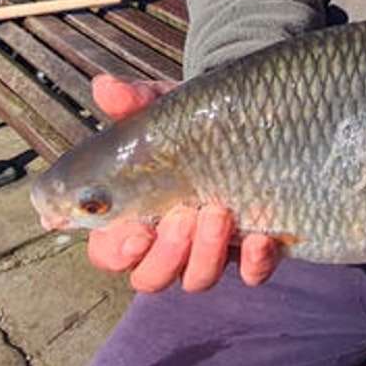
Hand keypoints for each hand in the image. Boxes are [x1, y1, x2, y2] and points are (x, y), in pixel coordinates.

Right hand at [83, 74, 283, 291]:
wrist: (246, 117)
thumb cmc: (191, 122)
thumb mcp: (165, 108)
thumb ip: (135, 101)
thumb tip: (105, 86)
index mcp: (136, 214)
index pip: (111, 253)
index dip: (118, 251)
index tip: (137, 232)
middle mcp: (170, 241)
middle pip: (151, 276)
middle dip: (167, 255)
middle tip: (183, 216)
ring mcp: (211, 249)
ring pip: (197, 278)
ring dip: (205, 255)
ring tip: (219, 212)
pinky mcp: (252, 249)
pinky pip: (252, 272)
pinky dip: (254, 263)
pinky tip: (260, 239)